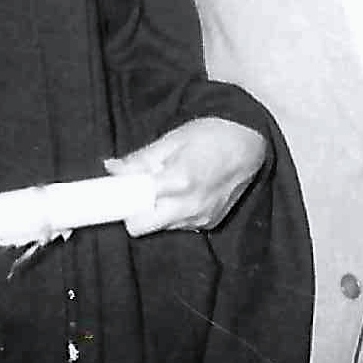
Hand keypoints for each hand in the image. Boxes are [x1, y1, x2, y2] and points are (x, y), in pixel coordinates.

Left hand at [103, 117, 266, 235]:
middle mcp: (189, 207)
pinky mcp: (211, 224)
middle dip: (135, 211)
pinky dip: (175, 212)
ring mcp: (201, 218)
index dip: (120, 204)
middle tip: (137, 189)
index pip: (134, 212)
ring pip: (162, 226)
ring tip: (167, 184)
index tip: (112, 195)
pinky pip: (181, 224)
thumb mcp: (171, 139)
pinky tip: (186, 191)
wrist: (250, 144)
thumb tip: (112, 169)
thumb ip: (140, 159)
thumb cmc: (210, 134)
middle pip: (142, 227)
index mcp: (177, 182)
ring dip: (157, 211)